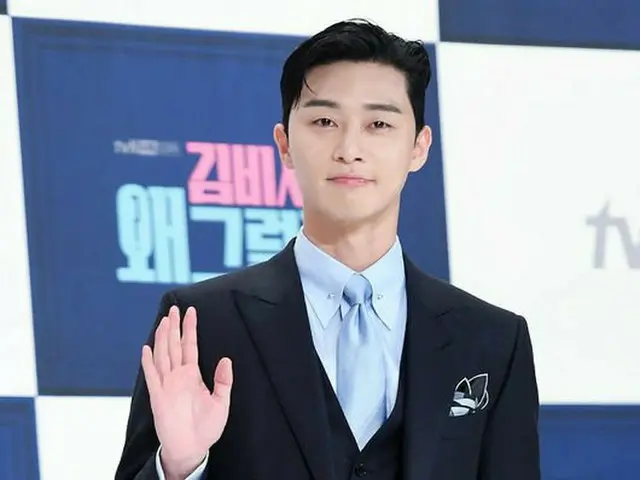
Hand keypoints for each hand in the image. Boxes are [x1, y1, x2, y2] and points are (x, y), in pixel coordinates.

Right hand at [141, 305, 232, 477]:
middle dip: (174, 327)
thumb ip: (223, 381)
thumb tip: (226, 359)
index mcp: (192, 375)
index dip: (190, 329)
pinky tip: (146, 348)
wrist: (191, 448)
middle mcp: (178, 376)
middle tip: (174, 308)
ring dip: (162, 338)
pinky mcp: (158, 397)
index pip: (190, 346)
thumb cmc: (206, 427)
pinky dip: (149, 362)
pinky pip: (153, 376)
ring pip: (163, 356)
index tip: (191, 311)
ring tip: (164, 321)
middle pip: (175, 346)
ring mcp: (167, 385)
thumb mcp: (221, 402)